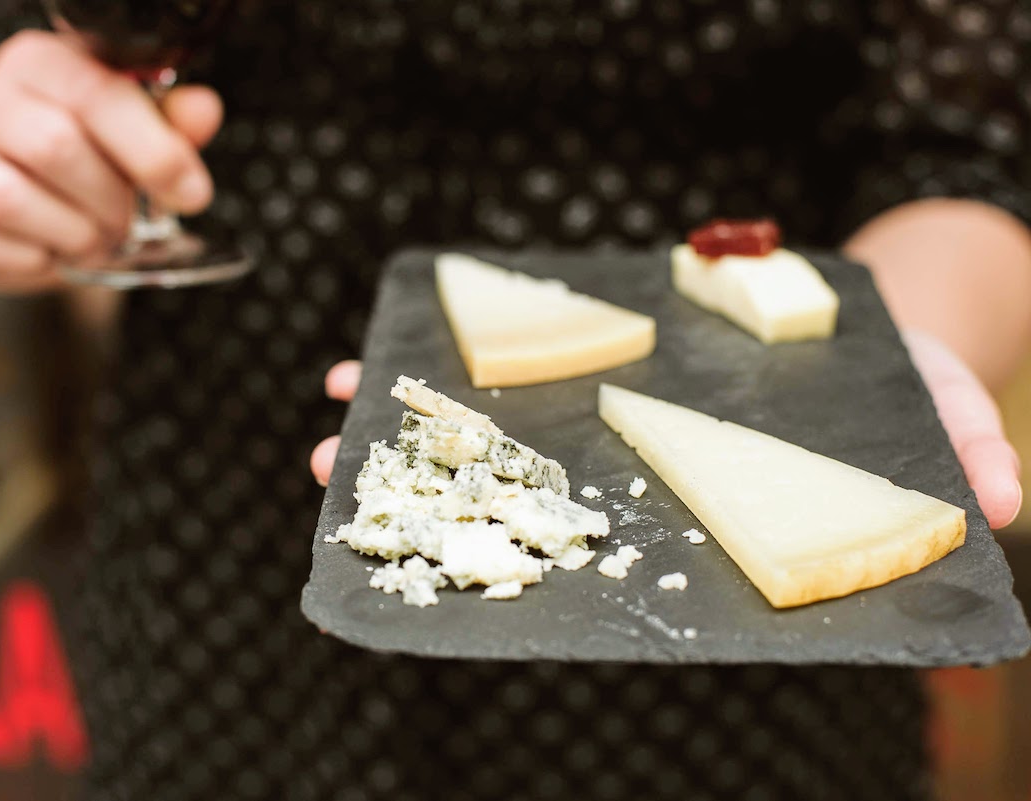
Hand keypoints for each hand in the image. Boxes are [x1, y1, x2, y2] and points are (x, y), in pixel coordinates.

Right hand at [0, 31, 222, 292]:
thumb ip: (174, 122)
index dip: (152, 150)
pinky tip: (55, 249)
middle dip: (111, 199)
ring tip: (97, 237)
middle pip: (52, 146)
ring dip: (74, 233)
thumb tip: (201, 111)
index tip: (190, 192)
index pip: (95, 94)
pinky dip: (37, 259)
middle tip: (132, 221)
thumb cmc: (96, 159)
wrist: (45, 213)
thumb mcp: (143, 133)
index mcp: (40, 63)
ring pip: (8, 198)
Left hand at [310, 343, 1024, 529]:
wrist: (855, 320)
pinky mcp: (589, 349)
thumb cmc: (884, 384)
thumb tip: (1004, 506)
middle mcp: (632, 466)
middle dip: (419, 491)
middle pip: (510, 492)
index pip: (590, 548)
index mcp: (688, 500)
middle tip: (334, 485)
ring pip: (487, 430)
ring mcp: (602, 408)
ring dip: (400, 428)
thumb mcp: (928, 411)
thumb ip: (949, 454)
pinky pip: (494, 356)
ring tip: (330, 421)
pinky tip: (367, 352)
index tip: (420, 560)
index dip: (508, 559)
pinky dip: (426, 356)